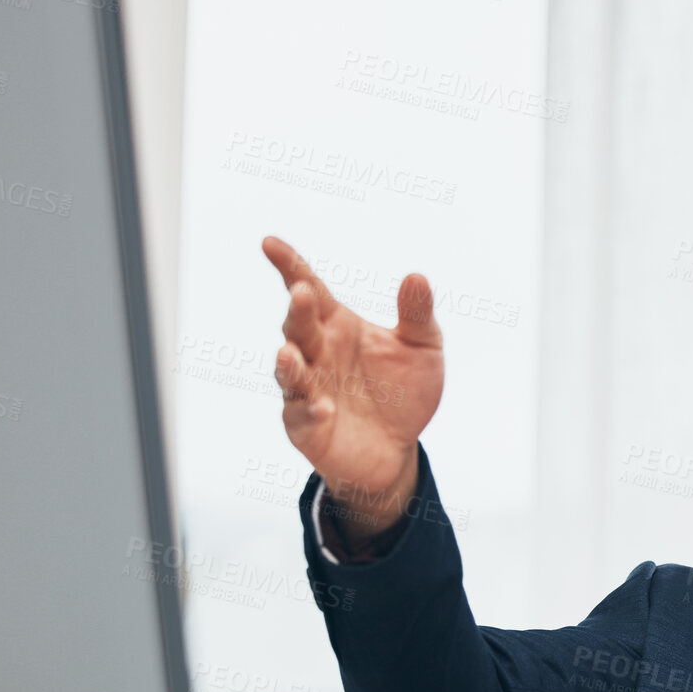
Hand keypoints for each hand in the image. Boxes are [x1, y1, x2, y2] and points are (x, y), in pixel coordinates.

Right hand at [262, 236, 443, 537]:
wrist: (398, 448)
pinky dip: (309, 409)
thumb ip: (417, 315)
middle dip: (297, 311)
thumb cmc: (403, 392)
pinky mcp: (305, 424)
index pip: (310, 288)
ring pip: (289, 370)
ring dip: (288, 362)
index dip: (289, 265)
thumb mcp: (422, 349)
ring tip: (289, 352)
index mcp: (337, 325)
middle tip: (301, 293)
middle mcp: (316, 352)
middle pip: (298, 326)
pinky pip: (301, 415)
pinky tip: (324, 407)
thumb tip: (417, 277)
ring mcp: (307, 388)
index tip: (270, 243)